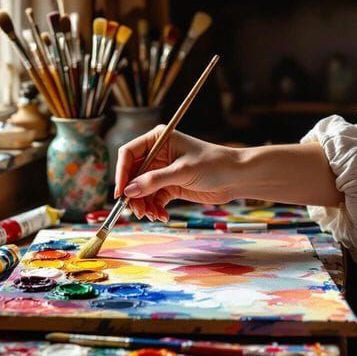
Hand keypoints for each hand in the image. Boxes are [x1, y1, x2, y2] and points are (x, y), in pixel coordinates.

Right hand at [114, 128, 245, 220]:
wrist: (236, 178)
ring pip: (143, 190)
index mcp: (157, 139)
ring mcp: (163, 171)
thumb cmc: (213, 165)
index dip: (121, 173)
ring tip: (151, 216)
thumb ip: (154, 181)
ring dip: (144, 204)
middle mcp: (157, 154)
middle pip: (133, 175)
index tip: (120, 193)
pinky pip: (155, 198)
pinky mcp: (171, 186)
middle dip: (133, 194)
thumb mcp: (182, 172)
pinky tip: (162, 216)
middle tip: (136, 211)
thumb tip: (129, 191)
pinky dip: (155, 208)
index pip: (129, 154)